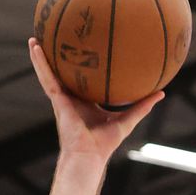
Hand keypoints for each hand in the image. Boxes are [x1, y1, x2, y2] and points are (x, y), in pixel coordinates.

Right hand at [28, 38, 162, 163]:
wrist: (88, 156)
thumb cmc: (104, 143)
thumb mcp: (127, 120)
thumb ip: (142, 106)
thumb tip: (161, 93)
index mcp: (84, 103)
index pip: (82, 82)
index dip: (81, 69)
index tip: (82, 54)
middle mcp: (71, 99)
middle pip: (63, 74)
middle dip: (57, 60)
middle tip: (54, 41)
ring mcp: (62, 99)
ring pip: (50, 73)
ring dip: (41, 57)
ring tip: (34, 39)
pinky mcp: (57, 99)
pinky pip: (47, 77)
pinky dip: (40, 63)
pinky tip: (34, 48)